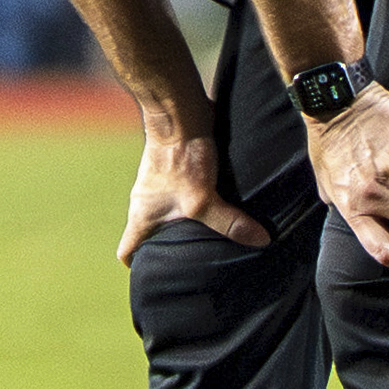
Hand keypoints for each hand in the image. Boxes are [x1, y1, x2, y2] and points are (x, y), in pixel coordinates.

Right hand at [118, 116, 269, 265]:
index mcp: (142, 215)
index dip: (138, 265)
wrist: (181, 113)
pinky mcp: (179, 171)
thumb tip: (261, 241)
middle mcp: (148, 203)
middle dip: (171, 249)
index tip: (158, 274)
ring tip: (214, 239)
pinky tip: (224, 208)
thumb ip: (230, 223)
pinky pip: (187, 196)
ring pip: (171, 215)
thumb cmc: (180, 158)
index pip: (127, 249)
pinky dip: (202, 205)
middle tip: (196, 264)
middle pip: (152, 235)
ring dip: (190, 225)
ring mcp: (163, 187)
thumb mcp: (204, 199)